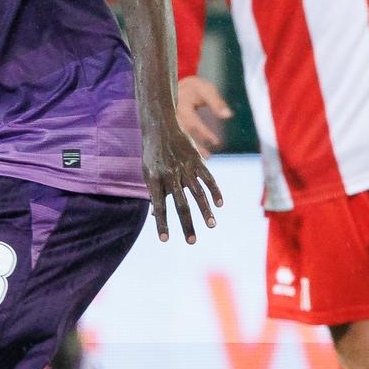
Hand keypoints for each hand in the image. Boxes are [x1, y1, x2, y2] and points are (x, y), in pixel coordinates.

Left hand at [143, 117, 223, 244]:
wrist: (161, 126)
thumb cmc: (152, 154)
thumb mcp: (148, 173)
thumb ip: (154, 193)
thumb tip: (156, 215)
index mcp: (155, 180)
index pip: (158, 206)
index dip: (161, 223)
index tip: (165, 239)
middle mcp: (170, 175)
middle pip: (180, 204)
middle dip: (186, 224)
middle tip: (191, 241)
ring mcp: (185, 168)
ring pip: (197, 193)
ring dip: (205, 211)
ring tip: (211, 225)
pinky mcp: (197, 161)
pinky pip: (208, 178)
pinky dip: (215, 191)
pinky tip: (220, 204)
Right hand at [175, 75, 233, 157]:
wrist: (178, 86)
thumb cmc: (194, 88)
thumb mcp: (206, 90)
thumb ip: (216, 102)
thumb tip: (228, 116)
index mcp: (181, 105)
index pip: (193, 122)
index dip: (204, 133)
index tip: (216, 142)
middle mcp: (173, 116)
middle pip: (185, 134)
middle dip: (196, 146)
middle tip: (208, 156)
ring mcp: (171, 122)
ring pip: (181, 138)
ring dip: (192, 149)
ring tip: (204, 158)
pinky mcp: (172, 127)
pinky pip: (179, 138)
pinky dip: (188, 147)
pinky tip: (197, 154)